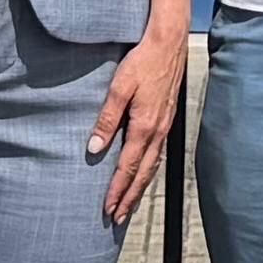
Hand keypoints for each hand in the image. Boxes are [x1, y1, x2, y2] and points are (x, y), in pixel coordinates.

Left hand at [93, 23, 187, 224]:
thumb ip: (106, 119)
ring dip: (140, 188)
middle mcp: (157, 132)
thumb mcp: (118, 88)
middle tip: (117, 217)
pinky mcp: (166, 120)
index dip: (117, 190)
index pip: (128, 167)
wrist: (168, 44)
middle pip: (143, 174)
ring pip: (152, 167)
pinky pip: (158, 154)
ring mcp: (164, 127)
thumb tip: (94, 147)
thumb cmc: (142, 62)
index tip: (108, 208)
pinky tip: (144, 173)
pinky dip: (149, 171)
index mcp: (144, 127)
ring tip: (130, 204)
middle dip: (130, 198)